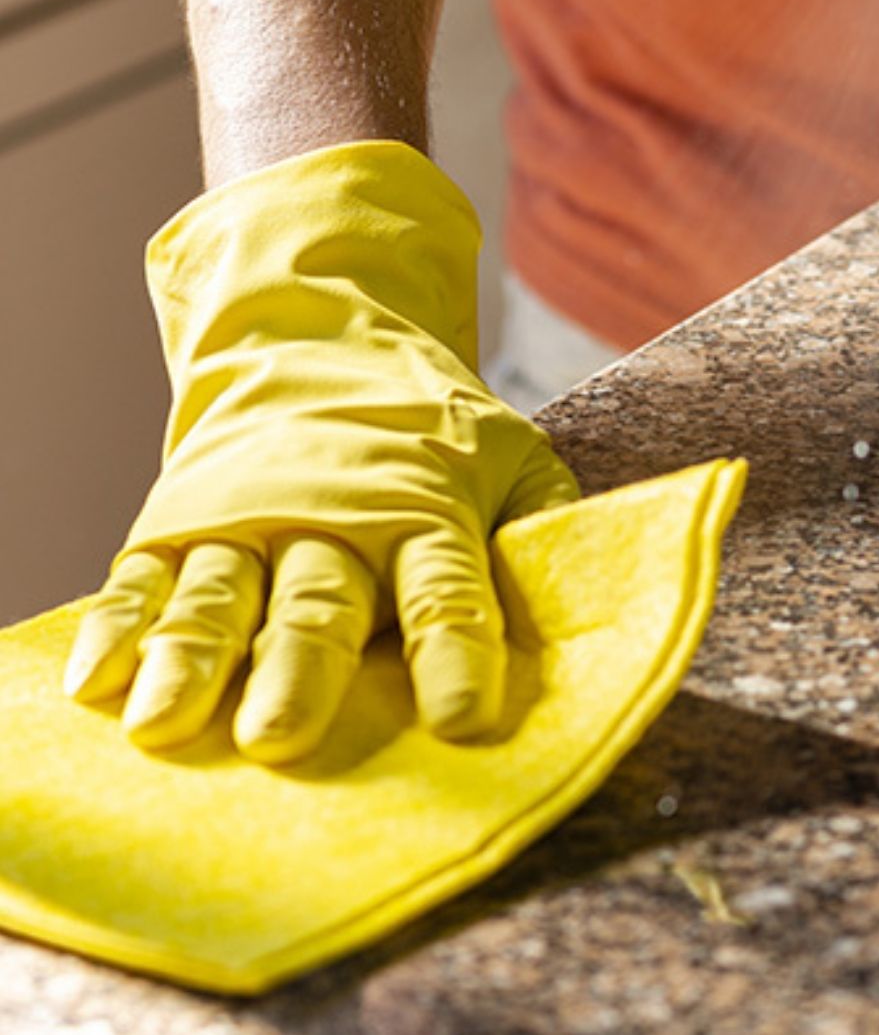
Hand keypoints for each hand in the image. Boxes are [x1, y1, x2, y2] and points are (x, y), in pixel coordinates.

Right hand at [63, 142, 578, 763]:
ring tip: (165, 726)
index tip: (460, 721)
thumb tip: (589, 597)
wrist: (321, 337)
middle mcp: (332, 516)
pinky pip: (141, 580)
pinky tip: (93, 683)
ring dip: (192, 660)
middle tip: (281, 737)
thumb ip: (545, 523)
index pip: (447, 588)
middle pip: (320, 603)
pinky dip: (115, 629)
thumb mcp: (510, 454)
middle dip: (302, 670)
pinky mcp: (178, 521)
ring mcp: (246, 518)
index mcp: (424, 505)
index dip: (456, 653)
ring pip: (219, 596)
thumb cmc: (433, 428)